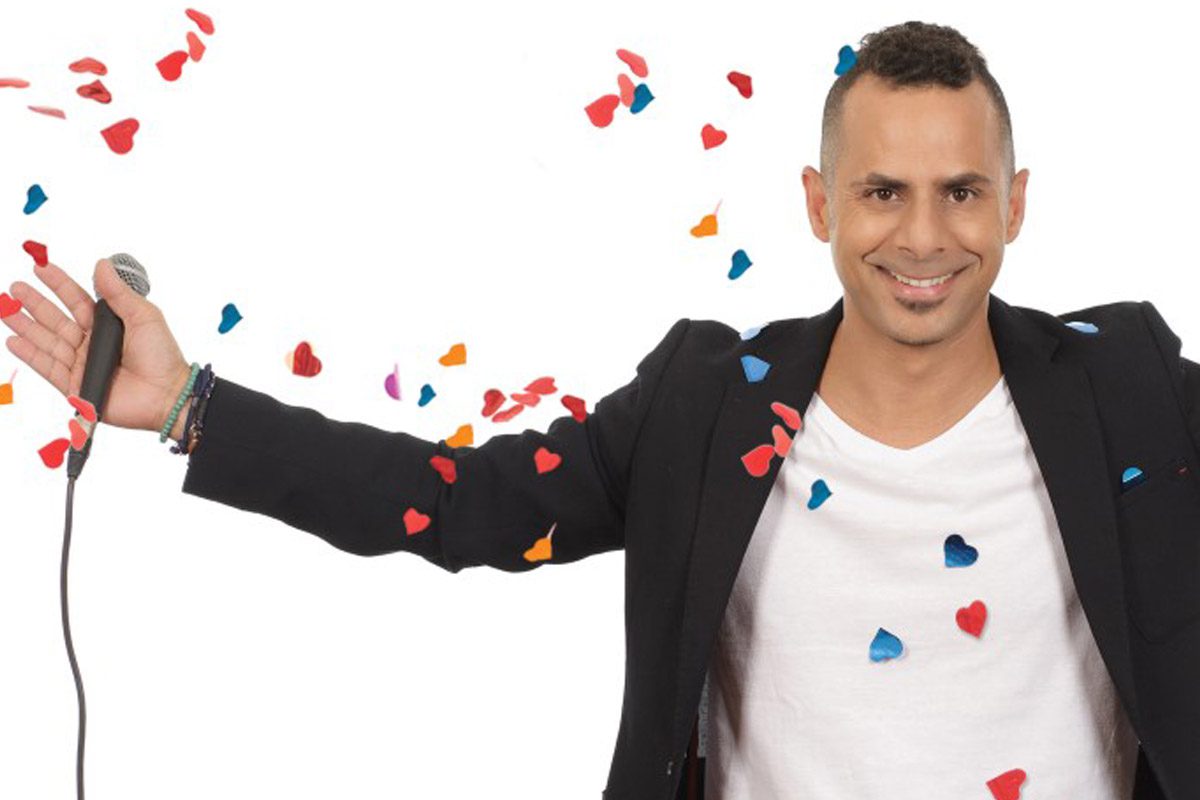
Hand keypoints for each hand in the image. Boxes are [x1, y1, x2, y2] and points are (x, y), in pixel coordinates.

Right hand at [3, 258, 192, 433]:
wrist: (167, 395)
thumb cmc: (162, 355)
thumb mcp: (143, 316)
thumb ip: (119, 293)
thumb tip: (102, 264)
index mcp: (108, 325)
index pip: (77, 300)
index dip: (59, 284)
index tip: (40, 266)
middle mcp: (92, 343)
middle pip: (57, 319)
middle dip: (35, 303)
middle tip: (15, 287)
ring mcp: (82, 365)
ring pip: (47, 341)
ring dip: (25, 326)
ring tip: (6, 310)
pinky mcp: (77, 386)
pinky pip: (48, 367)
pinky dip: (30, 354)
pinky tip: (13, 340)